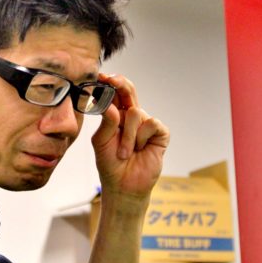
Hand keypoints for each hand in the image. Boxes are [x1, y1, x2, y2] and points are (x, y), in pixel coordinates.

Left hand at [90, 73, 169, 201]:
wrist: (123, 186)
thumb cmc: (110, 164)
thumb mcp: (101, 142)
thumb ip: (106, 123)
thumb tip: (111, 107)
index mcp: (115, 115)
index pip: (113, 94)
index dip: (109, 83)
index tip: (101, 76)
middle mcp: (131, 116)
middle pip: (129, 91)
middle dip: (121, 84)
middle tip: (112, 80)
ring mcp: (146, 124)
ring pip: (136, 112)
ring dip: (127, 136)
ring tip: (125, 153)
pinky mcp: (160, 133)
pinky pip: (151, 124)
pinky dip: (142, 138)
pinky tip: (140, 150)